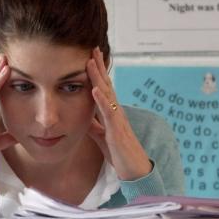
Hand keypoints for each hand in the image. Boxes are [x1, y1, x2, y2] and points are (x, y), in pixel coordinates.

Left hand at [86, 49, 152, 180]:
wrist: (135, 171)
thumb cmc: (120, 153)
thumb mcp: (102, 136)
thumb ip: (94, 125)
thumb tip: (83, 115)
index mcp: (111, 113)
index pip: (104, 88)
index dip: (97, 72)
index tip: (90, 56)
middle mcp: (116, 112)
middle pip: (106, 84)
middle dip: (99, 66)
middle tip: (92, 48)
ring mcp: (118, 120)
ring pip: (107, 94)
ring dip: (98, 77)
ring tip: (90, 61)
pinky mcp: (117, 131)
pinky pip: (109, 113)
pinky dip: (101, 100)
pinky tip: (94, 89)